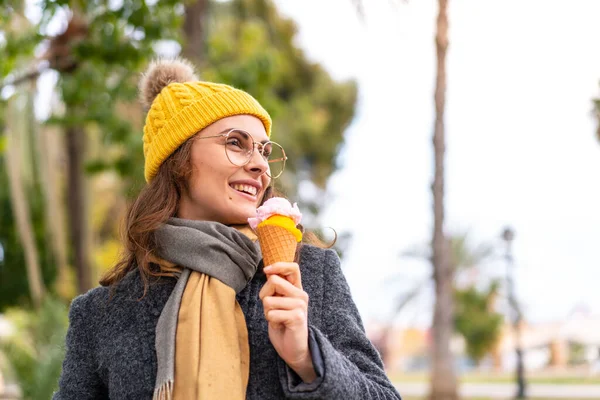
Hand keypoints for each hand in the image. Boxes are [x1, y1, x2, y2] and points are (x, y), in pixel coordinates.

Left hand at [259, 262, 316, 382]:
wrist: (294, 350)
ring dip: (267, 312)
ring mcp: (300, 305)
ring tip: (277, 319)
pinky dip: (270, 321)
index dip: (278, 266)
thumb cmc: (282, 324)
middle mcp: (301, 294)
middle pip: (273, 281)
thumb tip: (268, 271)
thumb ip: (276, 288)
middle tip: (271, 309)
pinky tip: (280, 326)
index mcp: (297, 289)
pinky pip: (272, 313)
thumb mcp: (278, 303)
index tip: (266, 271)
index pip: (293, 267)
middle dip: (264, 295)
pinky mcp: (297, 317)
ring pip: (269, 300)